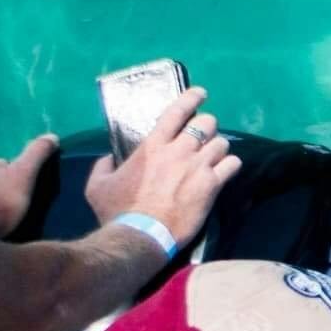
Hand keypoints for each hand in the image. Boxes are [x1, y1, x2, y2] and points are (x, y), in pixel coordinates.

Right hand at [86, 90, 240, 251]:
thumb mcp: (97, 186)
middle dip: (207, 126)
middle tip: (203, 137)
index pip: (177, 111)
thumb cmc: (116, 211)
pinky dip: (230, 165)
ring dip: (218, 148)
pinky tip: (225, 171)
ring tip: (213, 157)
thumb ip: (102, 166)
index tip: (200, 94)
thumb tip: (109, 157)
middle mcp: (179, 150)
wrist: (140, 236)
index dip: (192, 98)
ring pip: (222, 142)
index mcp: (152, 146)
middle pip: (207, 123)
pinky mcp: (212, 184)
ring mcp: (198, 166)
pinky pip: (233, 164)